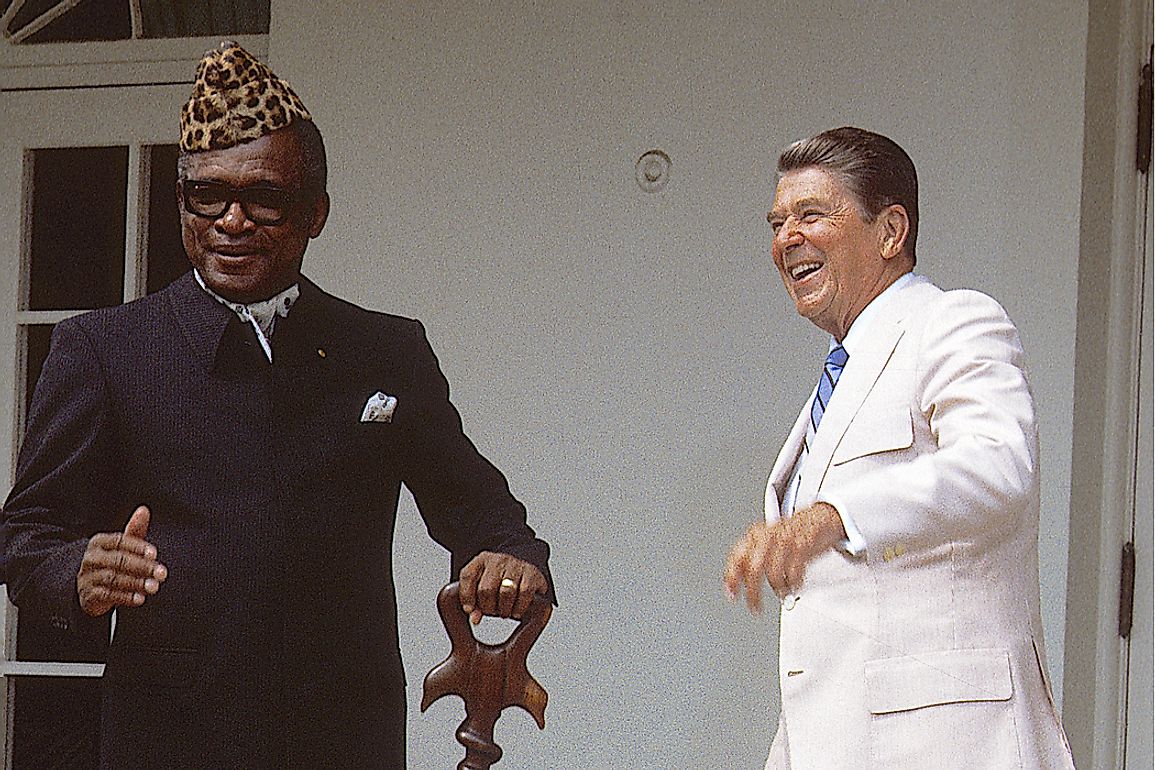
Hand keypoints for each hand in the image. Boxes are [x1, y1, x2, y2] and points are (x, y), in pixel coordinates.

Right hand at [77, 505, 167, 616]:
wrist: (89, 587)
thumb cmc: (111, 562)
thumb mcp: (123, 546)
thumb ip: (135, 530)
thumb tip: (144, 510)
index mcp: (100, 542)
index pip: (119, 541)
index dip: (137, 547)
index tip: (154, 553)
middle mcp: (91, 558)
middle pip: (118, 560)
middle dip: (142, 567)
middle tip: (161, 573)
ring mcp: (88, 577)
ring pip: (113, 578)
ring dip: (136, 583)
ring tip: (154, 586)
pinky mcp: (88, 594)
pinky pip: (107, 595)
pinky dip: (125, 597)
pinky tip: (140, 598)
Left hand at [458, 551, 547, 625]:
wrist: (523, 569)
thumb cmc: (499, 581)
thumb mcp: (482, 587)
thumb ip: (475, 602)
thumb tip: (475, 618)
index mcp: (481, 561)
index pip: (468, 576)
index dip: (466, 596)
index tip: (469, 610)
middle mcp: (498, 560)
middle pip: (486, 589)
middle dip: (487, 607)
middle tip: (491, 611)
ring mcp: (516, 565)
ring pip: (506, 591)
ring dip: (504, 609)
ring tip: (504, 612)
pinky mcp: (532, 573)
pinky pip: (525, 593)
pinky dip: (519, 607)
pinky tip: (516, 611)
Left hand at [723, 502, 844, 612]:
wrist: (816, 519)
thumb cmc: (789, 535)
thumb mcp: (766, 543)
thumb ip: (751, 560)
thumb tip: (735, 585)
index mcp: (754, 536)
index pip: (737, 557)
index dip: (732, 578)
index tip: (732, 595)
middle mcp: (767, 536)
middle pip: (754, 569)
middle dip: (753, 592)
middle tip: (756, 607)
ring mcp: (785, 539)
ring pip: (774, 572)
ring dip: (777, 588)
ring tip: (781, 593)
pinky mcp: (803, 544)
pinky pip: (794, 570)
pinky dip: (793, 583)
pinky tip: (794, 585)